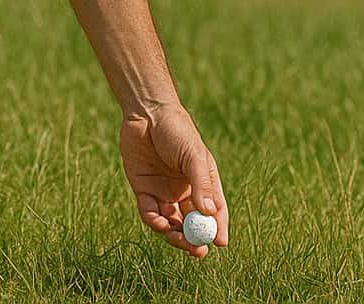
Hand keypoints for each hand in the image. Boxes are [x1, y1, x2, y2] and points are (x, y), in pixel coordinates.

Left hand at [119, 106, 228, 257]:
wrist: (146, 113)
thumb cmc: (177, 130)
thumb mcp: (193, 156)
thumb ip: (201, 184)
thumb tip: (209, 213)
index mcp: (203, 182)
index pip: (214, 211)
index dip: (217, 228)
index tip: (220, 243)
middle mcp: (184, 191)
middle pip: (191, 223)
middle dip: (194, 239)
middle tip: (197, 251)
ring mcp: (164, 192)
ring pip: (171, 224)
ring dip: (175, 235)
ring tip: (176, 237)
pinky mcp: (143, 190)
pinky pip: (150, 213)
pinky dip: (155, 222)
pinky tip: (160, 223)